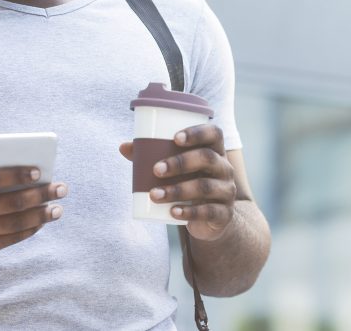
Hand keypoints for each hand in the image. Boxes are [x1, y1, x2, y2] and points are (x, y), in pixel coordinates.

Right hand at [0, 163, 67, 268]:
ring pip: (14, 224)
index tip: (39, 172)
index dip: (17, 174)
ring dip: (41, 216)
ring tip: (57, 209)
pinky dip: (29, 230)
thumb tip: (21, 166)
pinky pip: (10, 240)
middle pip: (11, 203)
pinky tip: (41, 222)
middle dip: (40, 195)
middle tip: (61, 188)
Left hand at [119, 124, 235, 241]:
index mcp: (215, 151)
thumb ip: (152, 156)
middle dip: (180, 162)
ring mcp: (226, 191)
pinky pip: (208, 211)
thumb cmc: (190, 183)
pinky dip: (189, 212)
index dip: (197, 132)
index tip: (175, 137)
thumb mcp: (177, 170)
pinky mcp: (224, 214)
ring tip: (154, 194)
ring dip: (177, 190)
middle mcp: (225, 168)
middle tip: (156, 169)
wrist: (212, 218)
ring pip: (205, 186)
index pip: (214, 134)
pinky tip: (173, 212)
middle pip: (208, 158)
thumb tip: (124, 147)